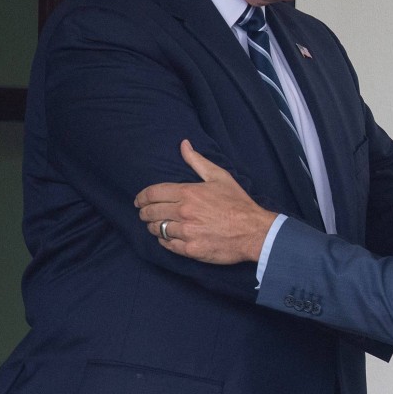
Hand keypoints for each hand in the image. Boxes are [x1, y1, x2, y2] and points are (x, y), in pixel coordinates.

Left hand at [135, 140, 276, 263]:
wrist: (253, 231)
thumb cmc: (237, 202)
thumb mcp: (219, 176)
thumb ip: (197, 161)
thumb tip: (183, 144)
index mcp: (188, 193)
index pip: (153, 193)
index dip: (142, 197)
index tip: (139, 200)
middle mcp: (183, 212)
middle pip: (151, 212)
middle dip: (144, 212)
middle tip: (144, 214)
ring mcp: (186, 232)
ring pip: (157, 230)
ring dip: (154, 227)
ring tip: (156, 226)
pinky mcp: (191, 249)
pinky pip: (168, 245)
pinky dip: (164, 241)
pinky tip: (167, 238)